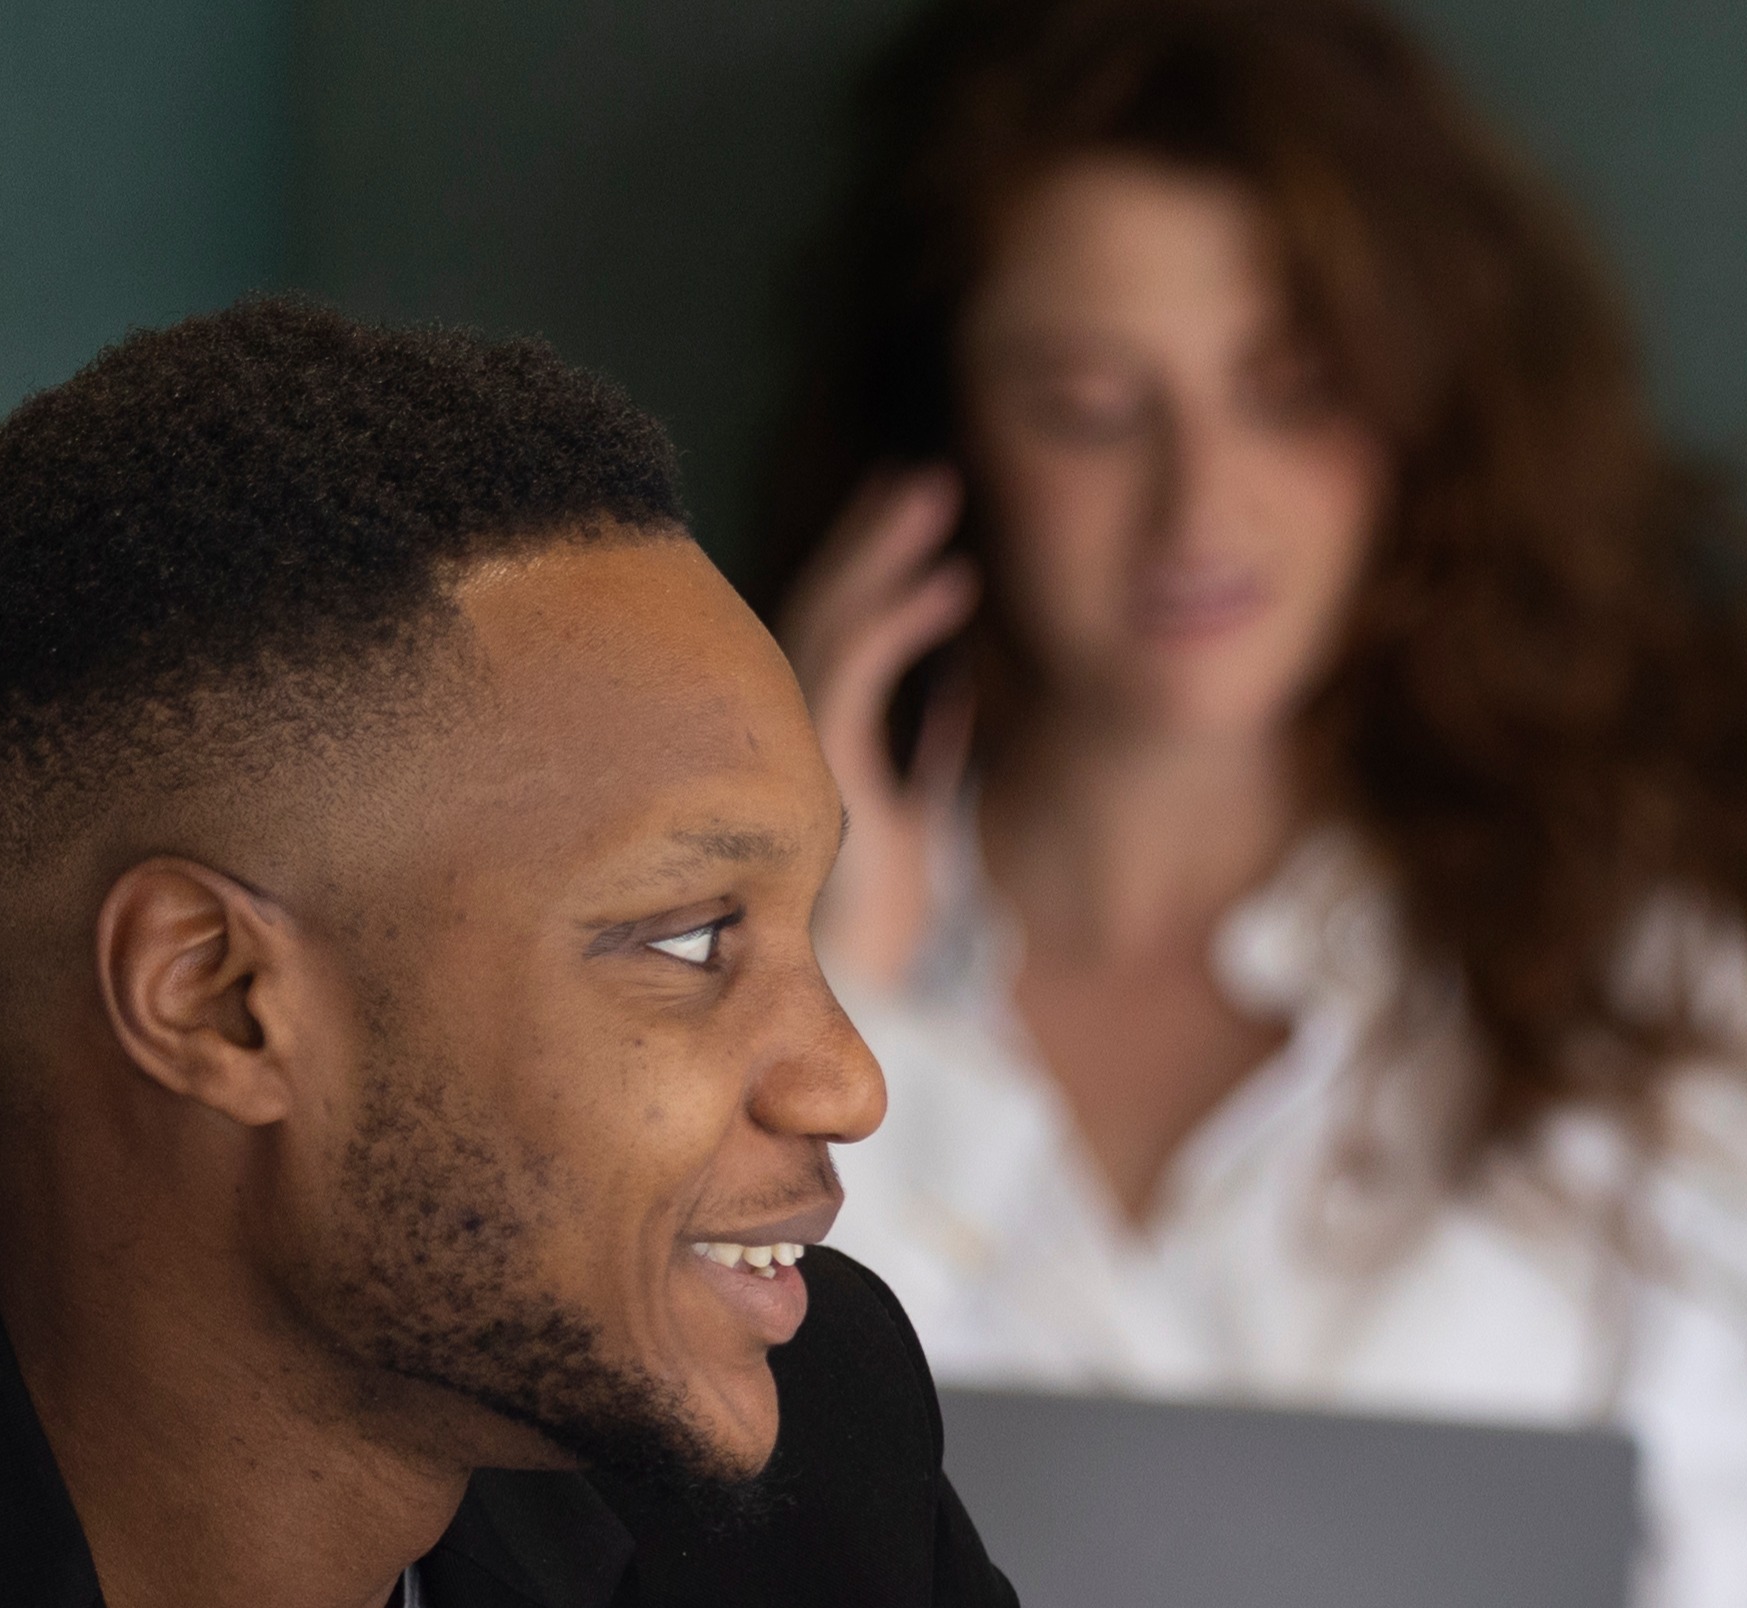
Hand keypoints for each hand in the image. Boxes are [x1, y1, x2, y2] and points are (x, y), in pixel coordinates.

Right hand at [779, 461, 980, 990]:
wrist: (864, 991)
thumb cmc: (882, 917)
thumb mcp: (918, 815)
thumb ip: (928, 752)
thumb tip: (957, 694)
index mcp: (809, 730)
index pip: (830, 627)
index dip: (868, 566)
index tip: (917, 520)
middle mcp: (789, 725)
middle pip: (825, 602)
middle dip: (874, 536)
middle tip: (925, 476)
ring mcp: (795, 740)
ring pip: (833, 617)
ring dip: (887, 552)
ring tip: (937, 495)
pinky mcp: (820, 764)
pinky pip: (854, 669)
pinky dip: (901, 620)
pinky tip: (953, 584)